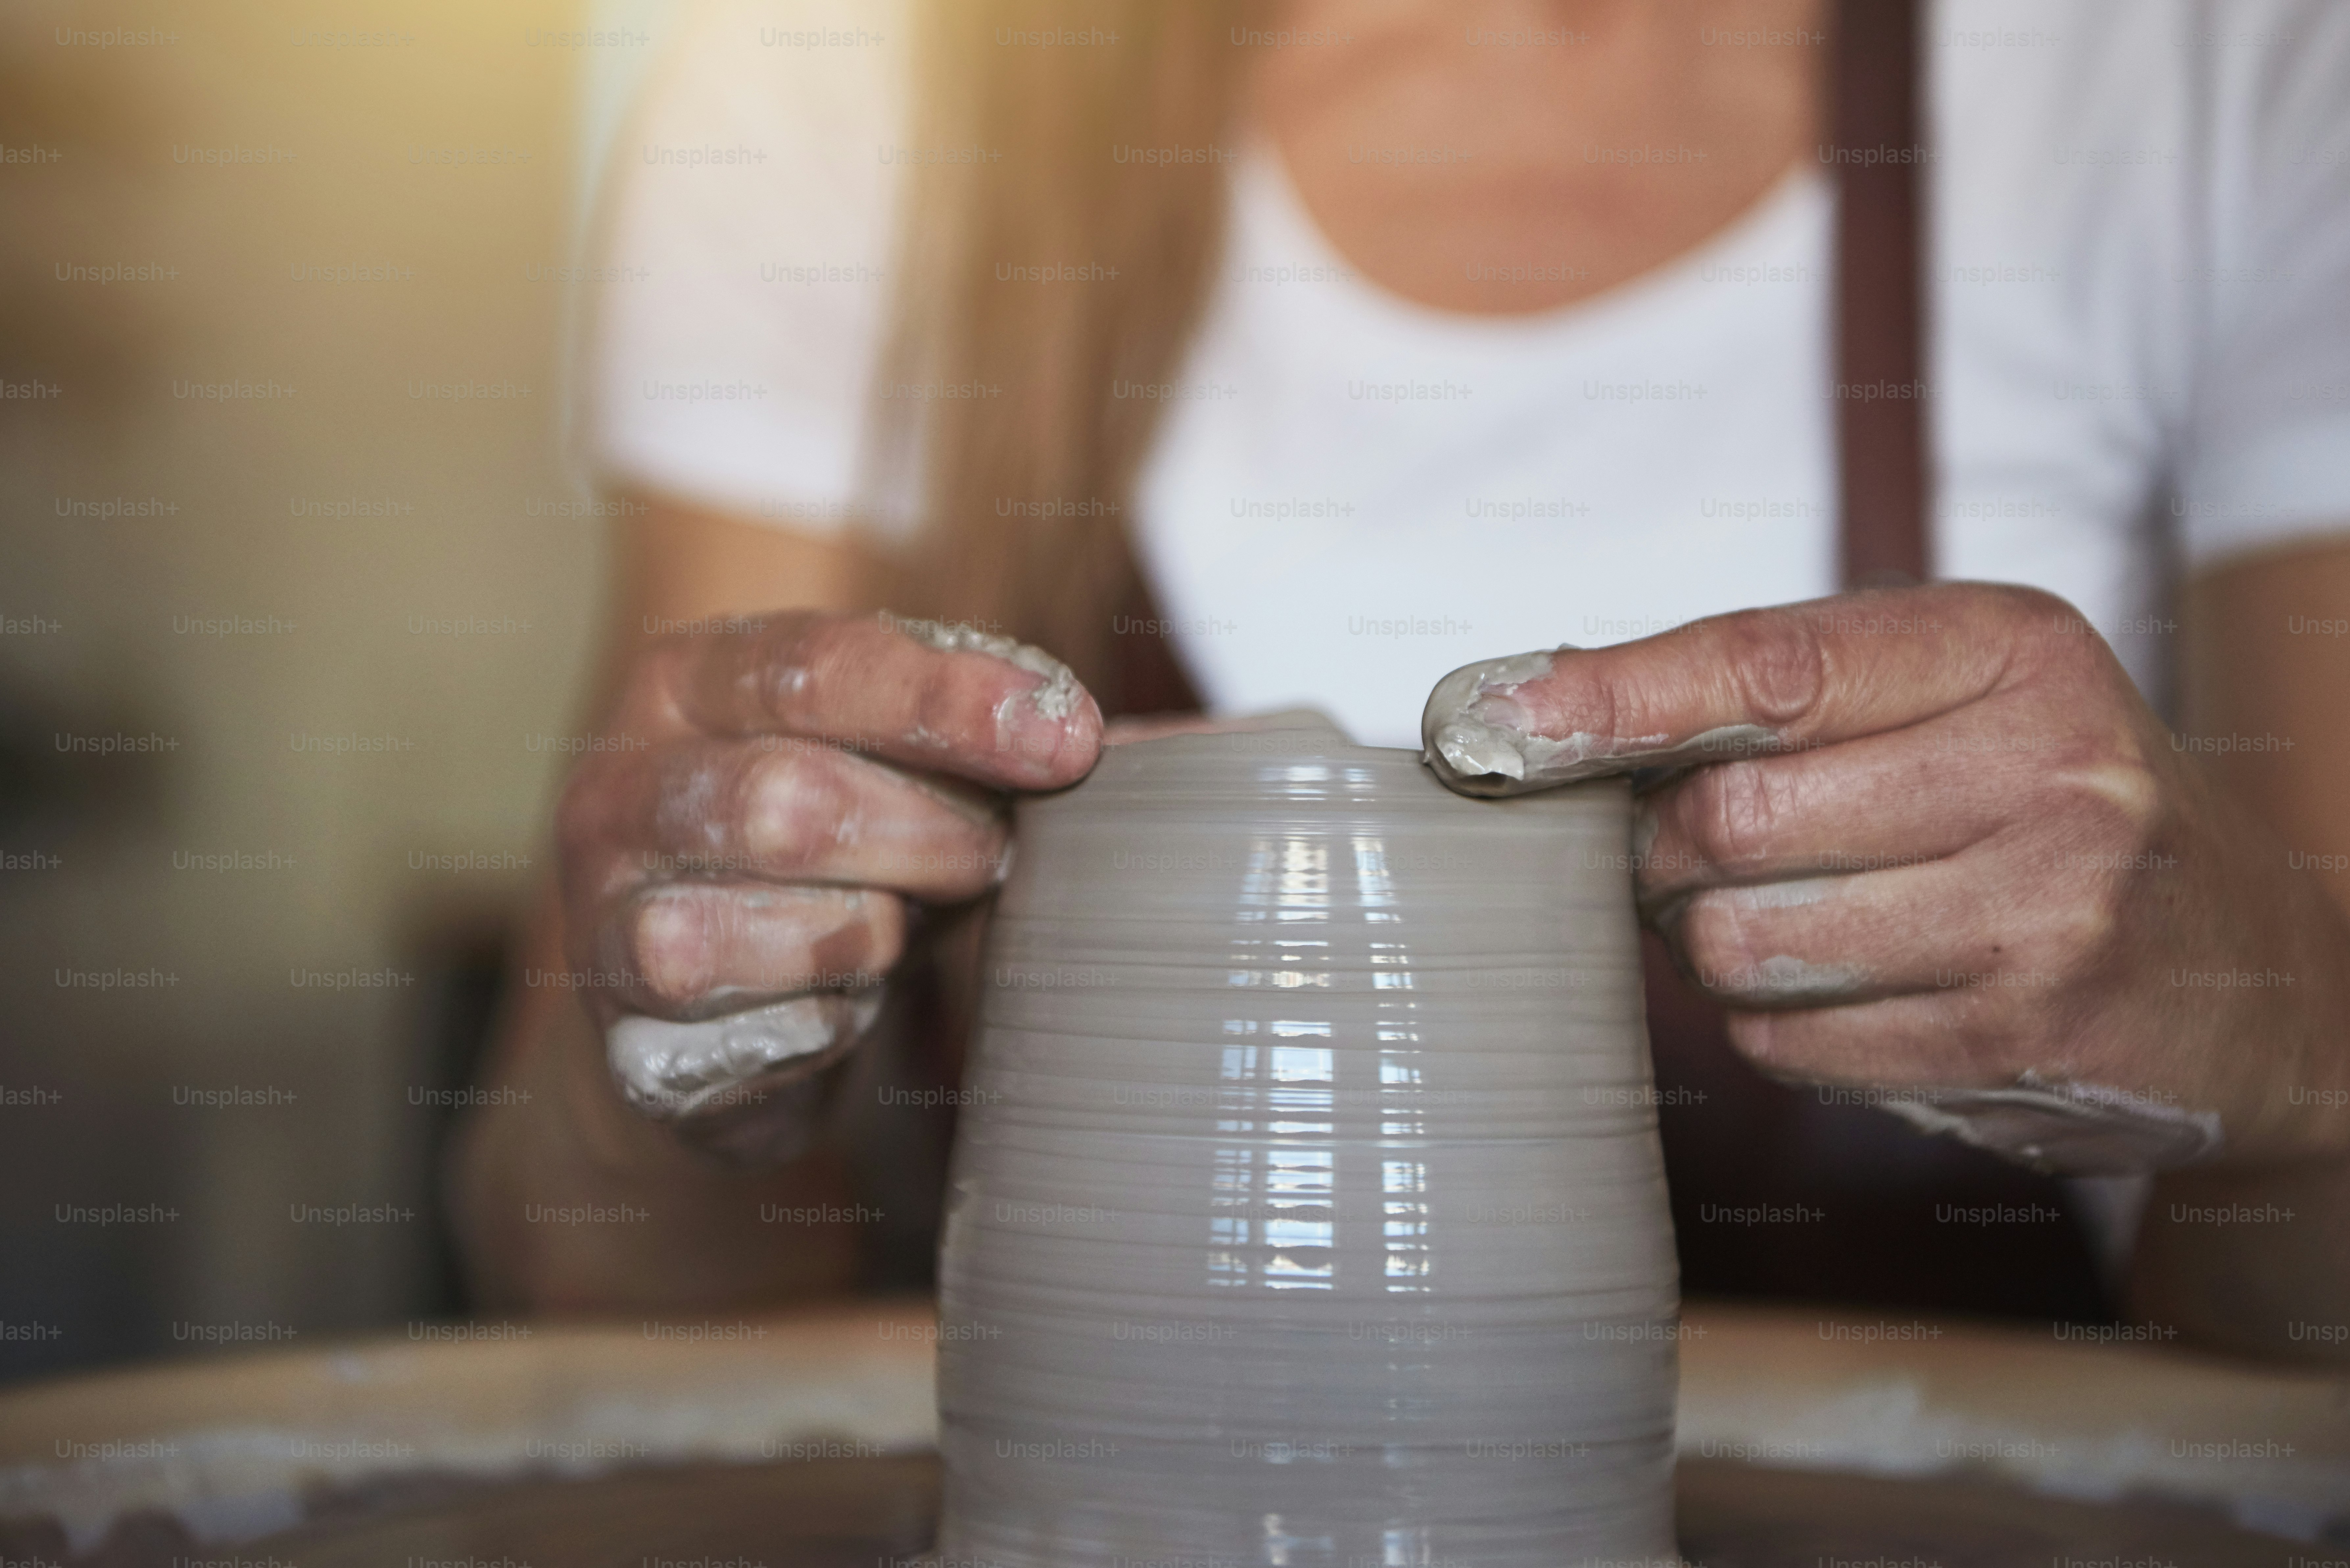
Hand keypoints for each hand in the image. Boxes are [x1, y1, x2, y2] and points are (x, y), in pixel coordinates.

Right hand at [554, 611, 1100, 1155]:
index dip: (952, 702)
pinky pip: (748, 1037)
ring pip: (746, 928)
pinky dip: (826, 1023)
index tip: (1068, 741)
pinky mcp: (626, 1043)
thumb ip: (970, 730)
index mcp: (686, 681)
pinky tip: (847, 1004)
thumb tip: (1095, 735)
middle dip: (925, 833)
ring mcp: (601, 922)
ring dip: (866, 933)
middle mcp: (618, 791)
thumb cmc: (831, 849)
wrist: (723, 1002)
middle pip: (784, 800)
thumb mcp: (892, 761)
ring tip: (896, 928)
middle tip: (988, 854)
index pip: (817, 666)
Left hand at [1423, 583, 2349, 1170]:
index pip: (1767, 665)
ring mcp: (2045, 910)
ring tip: (1781, 922)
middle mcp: (2045, 768)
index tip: (1504, 718)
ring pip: (1746, 943)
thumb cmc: (2052, 804)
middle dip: (1664, 853)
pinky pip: (1793, 1042)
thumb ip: (1782, 693)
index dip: (1614, 697)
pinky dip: (1778, 1026)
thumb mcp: (1960, 697)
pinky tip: (1846, 993)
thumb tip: (1556, 709)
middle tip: (1686, 858)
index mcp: (2011, 649)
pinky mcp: (2025, 1034)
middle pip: (1728, 820)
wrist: (2247, 962)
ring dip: (1716, 945)